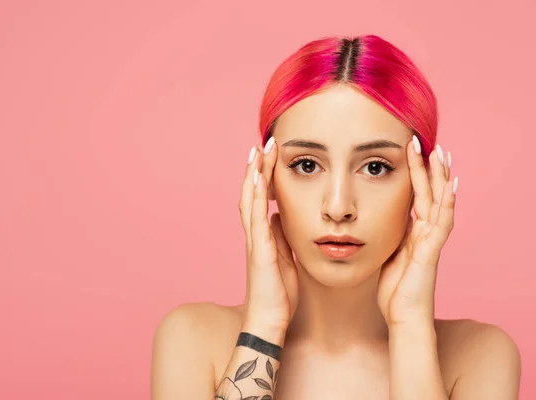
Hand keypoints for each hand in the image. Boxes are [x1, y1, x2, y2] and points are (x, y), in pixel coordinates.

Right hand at [239, 137, 298, 331]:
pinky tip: (260, 179)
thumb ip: (282, 238)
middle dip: (257, 168)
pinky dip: (256, 197)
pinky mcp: (259, 252)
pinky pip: (256, 219)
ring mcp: (254, 242)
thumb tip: (281, 216)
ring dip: (253, 175)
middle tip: (265, 143)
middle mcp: (254, 235)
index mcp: (262, 236)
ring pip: (250, 200)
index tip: (271, 155)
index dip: (264, 176)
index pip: (260, 199)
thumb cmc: (279, 295)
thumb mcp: (286, 259)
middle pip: (252, 193)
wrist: (269, 322)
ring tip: (258, 151)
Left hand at [377, 136, 457, 325]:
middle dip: (427, 167)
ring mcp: (431, 240)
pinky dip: (448, 203)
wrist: (403, 316)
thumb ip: (389, 237)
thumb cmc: (395, 290)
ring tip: (440, 153)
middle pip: (429, 193)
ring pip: (439, 202)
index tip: (409, 152)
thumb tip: (377, 220)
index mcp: (413, 232)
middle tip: (425, 141)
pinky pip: (443, 223)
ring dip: (440, 177)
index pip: (415, 196)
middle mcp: (425, 232)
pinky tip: (452, 185)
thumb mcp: (387, 255)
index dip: (414, 174)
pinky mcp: (432, 251)